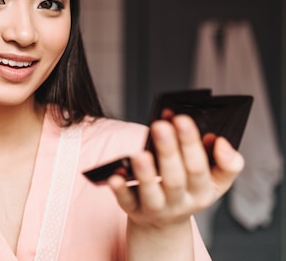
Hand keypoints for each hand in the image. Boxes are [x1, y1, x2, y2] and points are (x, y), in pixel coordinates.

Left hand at [109, 113, 244, 229]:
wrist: (164, 224)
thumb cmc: (188, 191)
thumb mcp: (216, 182)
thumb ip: (227, 162)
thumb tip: (220, 140)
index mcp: (203, 191)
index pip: (200, 168)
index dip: (191, 143)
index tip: (182, 119)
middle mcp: (180, 202)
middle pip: (175, 178)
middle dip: (168, 151)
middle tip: (160, 125)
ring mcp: (156, 208)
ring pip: (151, 193)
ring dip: (146, 174)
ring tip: (140, 154)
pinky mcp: (134, 211)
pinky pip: (126, 201)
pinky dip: (120, 189)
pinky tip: (115, 175)